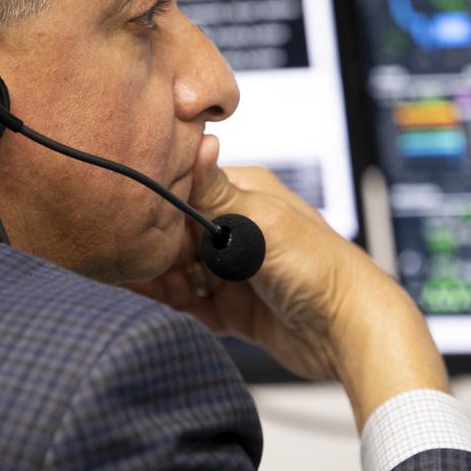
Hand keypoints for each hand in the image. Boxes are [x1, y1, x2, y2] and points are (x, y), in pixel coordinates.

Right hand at [131, 136, 448, 427]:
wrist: (347, 331)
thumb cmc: (316, 267)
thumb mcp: (259, 220)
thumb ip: (215, 191)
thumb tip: (195, 139)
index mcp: (244, 194)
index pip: (184, 189)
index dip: (155, 203)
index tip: (127, 213)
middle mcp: (237, 228)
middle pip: (174, 231)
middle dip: (150, 242)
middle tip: (123, 250)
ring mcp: (234, 270)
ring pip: (176, 268)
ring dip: (154, 273)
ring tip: (126, 272)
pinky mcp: (233, 308)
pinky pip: (188, 301)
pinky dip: (167, 298)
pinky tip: (142, 293)